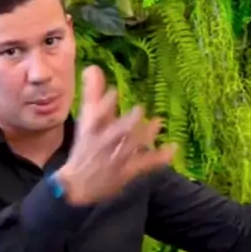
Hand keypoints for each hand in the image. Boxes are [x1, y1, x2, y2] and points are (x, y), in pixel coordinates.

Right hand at [57, 66, 175, 205]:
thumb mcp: (85, 120)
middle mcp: (102, 144)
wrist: (78, 185)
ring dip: (144, 135)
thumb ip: (92, 94)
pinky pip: (145, 164)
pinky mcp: (127, 172)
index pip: (95, 117)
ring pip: (130, 147)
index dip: (104, 106)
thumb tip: (93, 66)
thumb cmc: (84, 148)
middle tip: (139, 110)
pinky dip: (159, 157)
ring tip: (158, 122)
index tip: (114, 92)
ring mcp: (115, 159)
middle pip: (114, 134)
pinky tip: (173, 148)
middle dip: (125, 123)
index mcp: (91, 130)